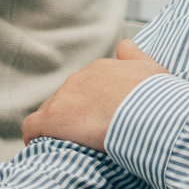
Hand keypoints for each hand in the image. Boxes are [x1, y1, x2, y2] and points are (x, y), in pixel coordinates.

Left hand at [21, 40, 169, 152]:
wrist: (149, 114)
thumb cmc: (156, 97)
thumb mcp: (152, 69)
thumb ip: (135, 56)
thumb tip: (125, 44)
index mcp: (101, 68)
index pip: (86, 84)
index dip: (90, 102)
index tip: (98, 115)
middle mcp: (80, 78)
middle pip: (67, 97)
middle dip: (74, 113)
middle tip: (87, 133)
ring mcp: (64, 97)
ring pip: (51, 111)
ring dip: (57, 126)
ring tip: (70, 143)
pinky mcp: (52, 118)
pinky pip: (32, 126)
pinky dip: (34, 135)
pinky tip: (40, 145)